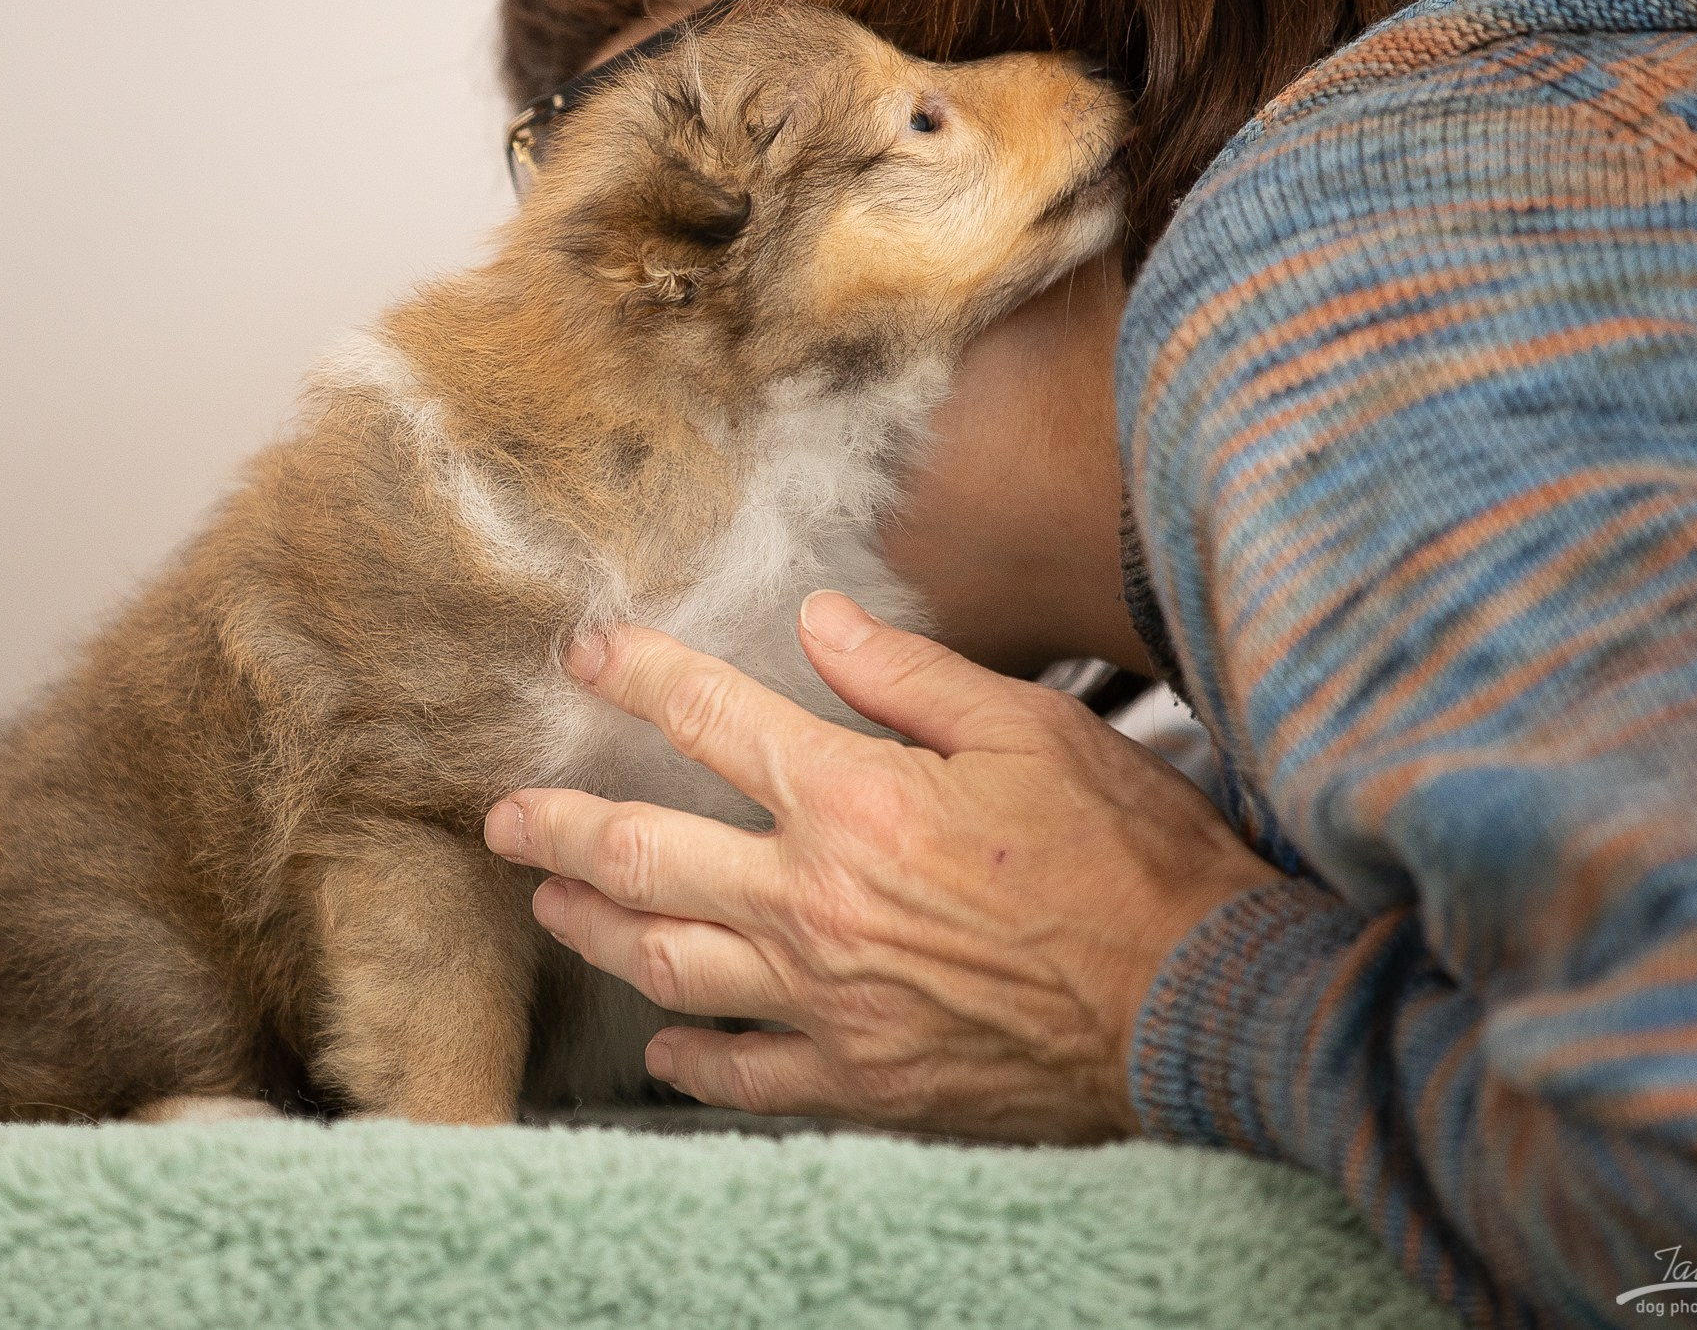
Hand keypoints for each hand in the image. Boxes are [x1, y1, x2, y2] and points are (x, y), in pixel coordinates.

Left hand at [483, 592, 1281, 1141]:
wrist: (1193, 1005)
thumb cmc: (1126, 857)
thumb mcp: (1028, 730)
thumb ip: (906, 674)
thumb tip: (817, 618)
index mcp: (851, 799)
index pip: (707, 720)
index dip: (635, 675)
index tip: (584, 652)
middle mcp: (812, 902)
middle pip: (641, 857)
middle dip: (556, 827)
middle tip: (503, 816)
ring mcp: (825, 1002)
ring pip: (665, 964)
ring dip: (592, 930)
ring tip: (550, 904)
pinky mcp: (859, 1078)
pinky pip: (742, 1073)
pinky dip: (690, 1057)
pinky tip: (664, 1044)